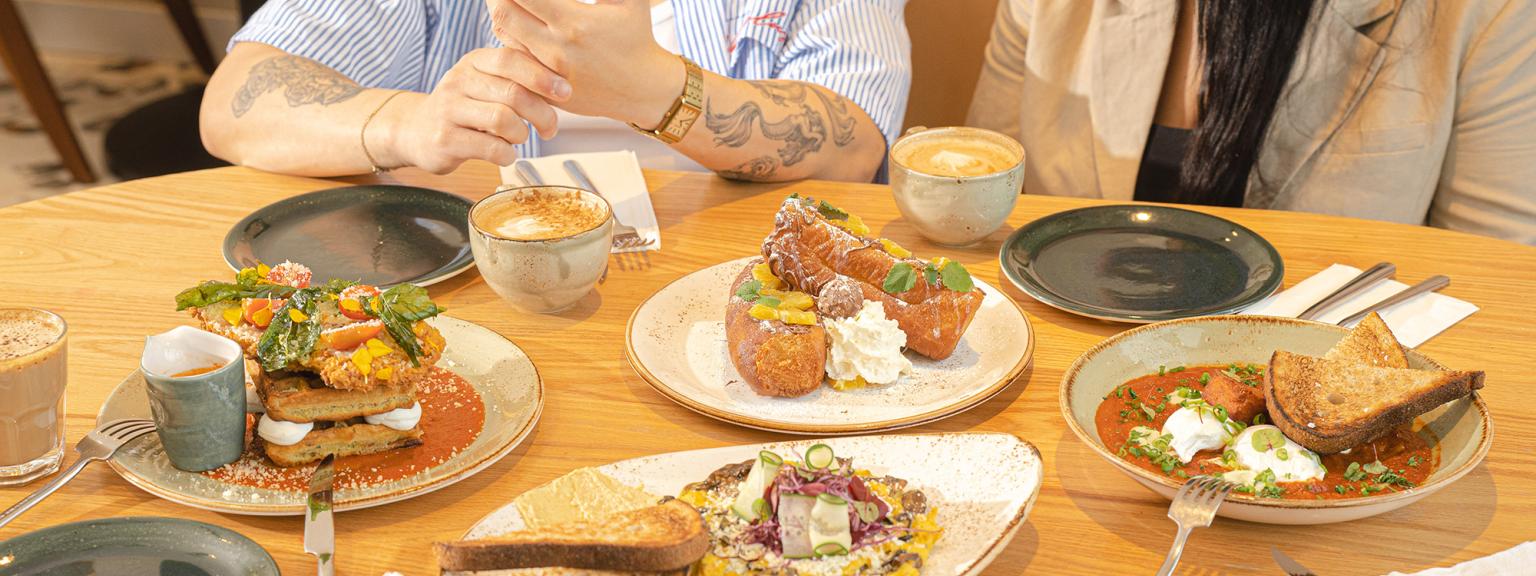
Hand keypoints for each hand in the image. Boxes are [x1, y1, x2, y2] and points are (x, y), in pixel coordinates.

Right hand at [371, 48, 566, 172]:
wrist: (416, 131)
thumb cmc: (465, 109)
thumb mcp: (486, 84)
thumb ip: (517, 80)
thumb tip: (563, 87)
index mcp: (474, 62)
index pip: (511, 59)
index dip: (543, 76)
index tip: (565, 93)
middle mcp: (458, 81)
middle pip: (513, 93)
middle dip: (542, 113)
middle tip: (550, 128)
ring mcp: (448, 110)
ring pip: (503, 120)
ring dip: (522, 134)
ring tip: (519, 138)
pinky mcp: (444, 140)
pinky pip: (490, 148)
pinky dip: (507, 154)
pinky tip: (505, 154)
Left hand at [487, 0, 683, 127]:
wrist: (643, 89)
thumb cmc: (637, 36)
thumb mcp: (628, 0)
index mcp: (574, 23)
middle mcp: (556, 48)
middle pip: (503, 12)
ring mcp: (547, 71)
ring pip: (504, 34)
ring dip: (502, 12)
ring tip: (514, 1)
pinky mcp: (544, 87)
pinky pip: (513, 56)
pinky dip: (510, 35)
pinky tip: (521, 22)